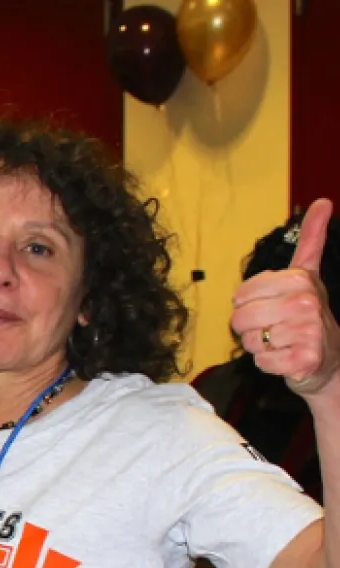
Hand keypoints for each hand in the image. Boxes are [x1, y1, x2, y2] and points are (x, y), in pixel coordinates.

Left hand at [232, 199, 339, 400]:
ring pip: (250, 342)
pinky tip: (286, 357)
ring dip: (260, 346)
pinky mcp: (303, 360)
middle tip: (272, 327)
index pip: (241, 294)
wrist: (328, 359)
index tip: (268, 305)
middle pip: (240, 319)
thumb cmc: (308, 316)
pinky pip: (261, 362)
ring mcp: (307, 333)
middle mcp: (306, 303)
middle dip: (249, 328)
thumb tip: (323, 201)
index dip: (246, 304)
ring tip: (281, 341)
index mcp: (300, 280)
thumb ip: (311, 240)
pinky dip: (268, 363)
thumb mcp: (308, 275)